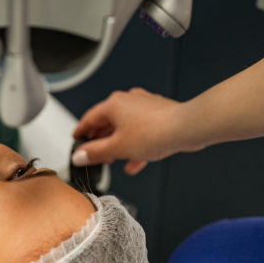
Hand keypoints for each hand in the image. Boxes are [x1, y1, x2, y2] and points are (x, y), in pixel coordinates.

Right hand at [72, 88, 189, 175]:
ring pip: (125, 128)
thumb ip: (95, 153)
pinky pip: (141, 131)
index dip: (80, 133)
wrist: (187, 128)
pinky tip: (135, 162)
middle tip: (96, 156)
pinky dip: (135, 145)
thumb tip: (79, 156)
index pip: (89, 119)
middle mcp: (128, 100)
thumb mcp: (117, 148)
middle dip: (101, 142)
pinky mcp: (158, 114)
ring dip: (119, 146)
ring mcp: (144, 106)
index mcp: (113, 104)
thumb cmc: (155, 132)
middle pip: (107, 123)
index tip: (76, 141)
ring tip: (115, 160)